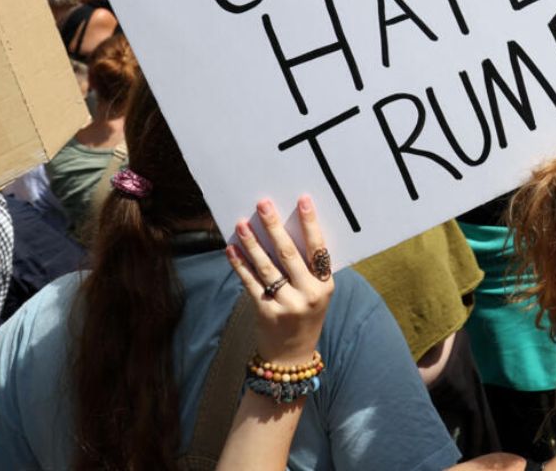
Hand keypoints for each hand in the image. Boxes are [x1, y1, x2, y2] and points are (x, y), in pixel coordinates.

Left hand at [226, 196, 333, 365]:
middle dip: (274, 226)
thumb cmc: (305, 316)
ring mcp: (286, 304)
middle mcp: (308, 294)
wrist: (291, 356)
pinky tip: (231, 249)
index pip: (317, 248)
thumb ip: (306, 268)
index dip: (310, 223)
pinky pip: (250, 282)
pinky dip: (239, 264)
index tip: (302, 200)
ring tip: (242, 223)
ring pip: (266, 266)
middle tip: (263, 204)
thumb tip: (284, 229)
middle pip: (288, 253)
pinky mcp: (265, 311)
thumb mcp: (315, 294)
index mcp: (324, 285)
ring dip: (252, 242)